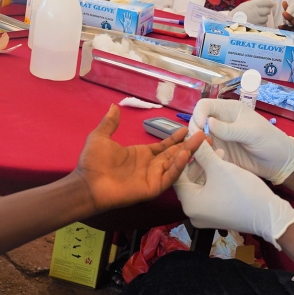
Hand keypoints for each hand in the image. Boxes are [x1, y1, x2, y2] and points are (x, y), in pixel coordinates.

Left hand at [74, 105, 204, 211]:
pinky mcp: (153, 187)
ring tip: (201, 141)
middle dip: (190, 145)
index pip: (164, 146)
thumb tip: (113, 107)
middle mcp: (150, 165)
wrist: (88, 183)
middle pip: (175, 154)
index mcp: (141, 154)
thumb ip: (110, 123)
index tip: (187, 129)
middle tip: (205, 135)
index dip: (176, 138)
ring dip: (188, 153)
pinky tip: (185, 155)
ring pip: (176, 164)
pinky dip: (178, 167)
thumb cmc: (93, 162)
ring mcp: (152, 177)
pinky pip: (169, 176)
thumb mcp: (101, 137)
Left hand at [175, 143, 293, 246]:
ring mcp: (204, 216)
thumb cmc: (241, 191)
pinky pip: (208, 193)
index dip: (183, 155)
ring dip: (207, 168)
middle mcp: (192, 213)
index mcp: (188, 203)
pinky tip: (222, 164)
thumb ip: (202, 152)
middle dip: (198, 160)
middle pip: (188, 180)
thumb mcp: (219, 168)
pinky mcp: (215, 216)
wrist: (268, 215)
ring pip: (200, 185)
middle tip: (207, 144)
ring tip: (218, 151)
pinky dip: (212, 179)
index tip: (192, 141)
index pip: (177, 175)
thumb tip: (192, 138)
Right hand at [188, 99, 293, 183]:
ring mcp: (218, 138)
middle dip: (194, 130)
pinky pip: (203, 152)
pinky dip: (201, 155)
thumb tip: (207, 123)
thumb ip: (230, 129)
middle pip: (197, 121)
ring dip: (196, 144)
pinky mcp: (218, 152)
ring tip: (202, 153)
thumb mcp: (251, 133)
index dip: (199, 114)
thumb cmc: (269, 141)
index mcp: (229, 110)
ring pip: (198, 137)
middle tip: (198, 143)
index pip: (205, 105)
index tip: (201, 126)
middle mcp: (220, 122)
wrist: (278, 163)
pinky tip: (206, 161)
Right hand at [230, 0, 274, 24]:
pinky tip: (256, 23)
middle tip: (260, 12)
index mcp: (252, 4)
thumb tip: (273, 4)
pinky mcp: (256, 27)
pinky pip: (264, 26)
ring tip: (256, 18)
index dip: (271, 3)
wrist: (231, 22)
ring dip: (263, 19)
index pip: (266, 2)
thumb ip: (259, 3)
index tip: (273, 4)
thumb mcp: (247, 4)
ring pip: (266, 19)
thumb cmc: (240, 12)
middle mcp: (255, 11)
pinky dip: (261, 25)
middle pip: (268, 11)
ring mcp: (255, 20)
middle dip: (266, 11)